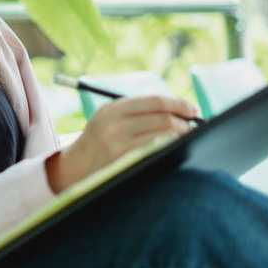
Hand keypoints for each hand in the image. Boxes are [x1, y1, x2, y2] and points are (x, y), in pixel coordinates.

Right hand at [46, 95, 199, 192]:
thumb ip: (137, 111)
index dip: (178, 104)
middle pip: (162, 118)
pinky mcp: (122, 160)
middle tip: (192, 127)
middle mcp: (114, 123)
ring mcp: (118, 143)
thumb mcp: (110, 118)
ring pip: (162, 136)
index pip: (154, 101)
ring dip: (179, 136)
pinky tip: (173, 149)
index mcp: (113, 108)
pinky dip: (169, 148)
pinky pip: (155, 151)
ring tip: (185, 138)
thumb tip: (178, 109)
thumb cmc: (100, 140)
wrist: (75, 166)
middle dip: (183, 123)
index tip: (193, 109)